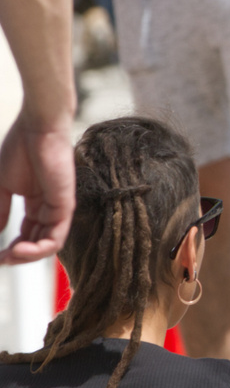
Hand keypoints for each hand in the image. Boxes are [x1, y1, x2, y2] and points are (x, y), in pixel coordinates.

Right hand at [0, 115, 74, 263]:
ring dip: (28, 256)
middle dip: (18, 256)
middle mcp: (49, 207)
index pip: (27, 234)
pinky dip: (40, 248)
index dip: (11, 248)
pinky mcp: (65, 204)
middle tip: (1, 259)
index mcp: (36, 202)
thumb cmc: (19, 150)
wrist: (36, 129)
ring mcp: (59, 207)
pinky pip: (57, 235)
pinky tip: (20, 249)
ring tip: (10, 256)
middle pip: (38, 242)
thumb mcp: (2, 187)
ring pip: (49, 244)